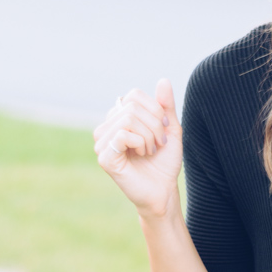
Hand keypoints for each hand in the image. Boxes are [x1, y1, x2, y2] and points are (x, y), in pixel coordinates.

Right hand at [94, 80, 182, 218]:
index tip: (164, 129)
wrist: (163, 190)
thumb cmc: (165, 162)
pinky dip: (141, 142)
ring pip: (128, 119)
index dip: (155, 109)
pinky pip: (122, 135)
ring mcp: (102, 142)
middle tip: (159, 142)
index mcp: (119, 119)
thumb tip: (163, 80)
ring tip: (151, 150)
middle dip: (154, 124)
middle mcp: (106, 128)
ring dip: (149, 135)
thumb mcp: (170, 129)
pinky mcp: (104, 157)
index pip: (133, 95)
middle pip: (131, 106)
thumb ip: (165, 106)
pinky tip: (143, 155)